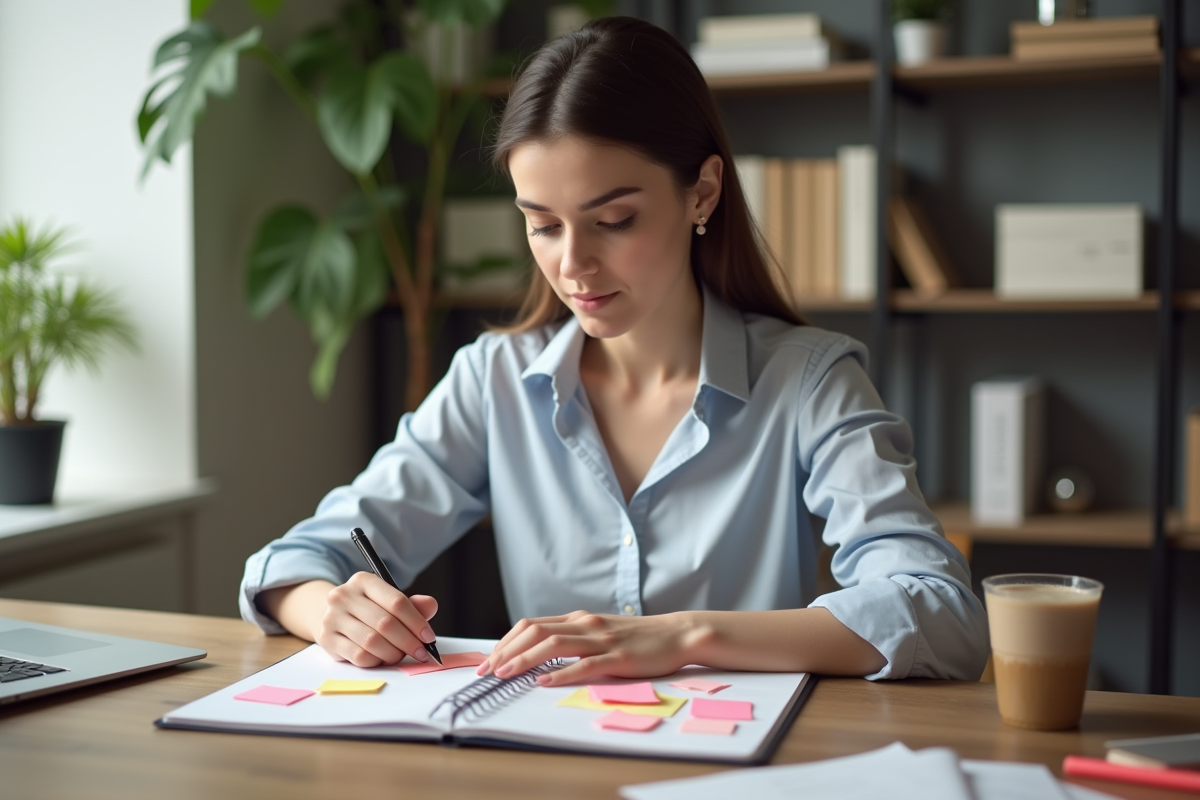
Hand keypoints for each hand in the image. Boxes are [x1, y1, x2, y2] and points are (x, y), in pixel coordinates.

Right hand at [315, 572, 438, 667]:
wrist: (333, 616)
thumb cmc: (368, 609)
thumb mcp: (389, 600)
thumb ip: (412, 604)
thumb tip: (431, 606)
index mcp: (363, 581)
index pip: (397, 602)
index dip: (417, 622)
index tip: (429, 637)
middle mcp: (344, 596)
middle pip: (385, 623)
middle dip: (409, 642)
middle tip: (421, 653)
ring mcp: (332, 617)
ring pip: (372, 642)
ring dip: (393, 653)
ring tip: (400, 655)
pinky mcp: (327, 639)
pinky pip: (359, 656)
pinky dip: (376, 661)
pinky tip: (382, 658)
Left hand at [477, 610, 704, 686]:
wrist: (677, 634)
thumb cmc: (638, 638)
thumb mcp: (599, 632)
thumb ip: (573, 638)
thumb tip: (539, 652)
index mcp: (578, 619)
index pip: (531, 625)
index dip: (505, 642)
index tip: (488, 660)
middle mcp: (585, 624)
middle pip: (534, 631)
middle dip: (505, 650)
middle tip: (486, 670)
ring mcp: (601, 639)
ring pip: (553, 644)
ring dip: (524, 659)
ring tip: (504, 674)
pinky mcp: (618, 657)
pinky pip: (584, 664)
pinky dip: (561, 673)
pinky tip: (544, 681)